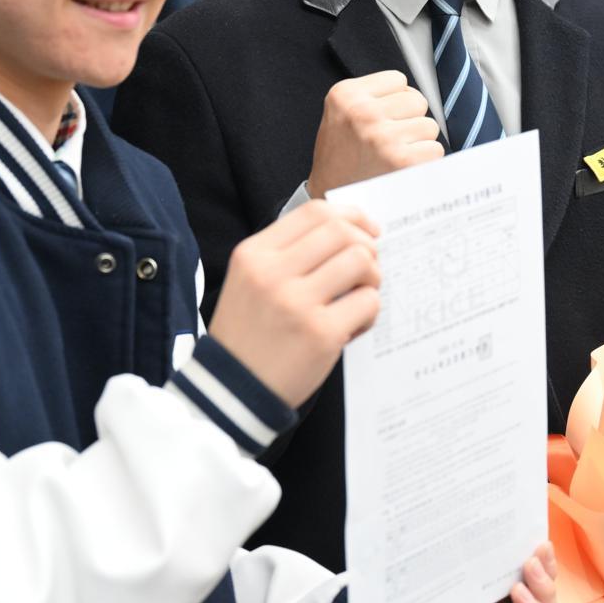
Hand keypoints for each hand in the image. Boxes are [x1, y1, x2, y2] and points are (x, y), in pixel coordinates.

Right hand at [208, 200, 380, 406]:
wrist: (231, 391)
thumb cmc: (249, 334)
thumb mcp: (250, 281)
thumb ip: (289, 254)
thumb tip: (350, 231)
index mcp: (254, 254)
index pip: (315, 211)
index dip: (351, 216)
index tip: (367, 231)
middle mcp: (272, 273)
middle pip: (342, 232)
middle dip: (367, 245)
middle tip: (368, 267)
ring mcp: (296, 303)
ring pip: (360, 262)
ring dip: (372, 277)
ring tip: (360, 297)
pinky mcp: (321, 334)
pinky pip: (368, 302)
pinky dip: (369, 312)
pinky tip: (352, 326)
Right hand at [305, 70, 443, 197]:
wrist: (331, 198)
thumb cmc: (342, 156)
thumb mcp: (342, 113)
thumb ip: (373, 96)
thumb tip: (415, 95)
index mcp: (345, 94)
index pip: (398, 80)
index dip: (394, 101)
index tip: (378, 120)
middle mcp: (362, 112)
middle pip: (417, 100)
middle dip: (409, 119)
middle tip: (388, 141)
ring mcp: (382, 136)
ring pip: (430, 125)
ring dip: (418, 141)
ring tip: (393, 155)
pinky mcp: (401, 160)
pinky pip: (435, 149)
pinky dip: (425, 161)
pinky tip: (403, 168)